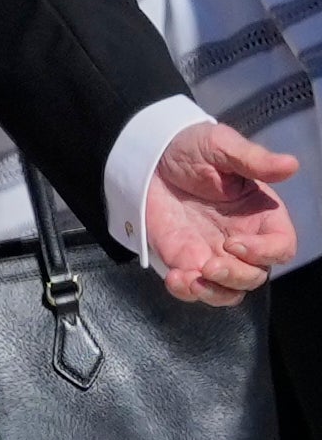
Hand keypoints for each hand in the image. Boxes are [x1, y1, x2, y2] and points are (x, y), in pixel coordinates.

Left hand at [145, 120, 299, 305]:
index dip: (266, 252)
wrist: (147, 155)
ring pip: (229, 290)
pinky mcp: (184, 260)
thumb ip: (254, 160)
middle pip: (255, 275)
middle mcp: (243, 239)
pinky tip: (176, 280)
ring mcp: (214, 253)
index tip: (236, 243)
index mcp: (261, 215)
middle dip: (236, 276)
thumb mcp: (222, 146)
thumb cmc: (192, 148)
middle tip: (209, 265)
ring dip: (214, 293)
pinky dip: (186, 292)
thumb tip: (291, 165)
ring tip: (190, 280)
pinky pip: (194, 288)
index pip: (281, 246)